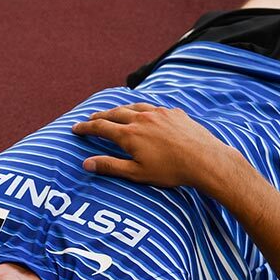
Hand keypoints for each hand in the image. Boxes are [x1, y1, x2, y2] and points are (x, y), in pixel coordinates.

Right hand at [71, 103, 228, 187]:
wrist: (204, 159)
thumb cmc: (171, 171)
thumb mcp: (136, 173)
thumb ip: (110, 166)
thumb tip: (86, 163)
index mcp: (129, 134)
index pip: (101, 127)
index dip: (86, 127)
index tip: (75, 128)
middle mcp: (141, 118)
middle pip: (114, 113)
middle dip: (100, 116)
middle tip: (91, 118)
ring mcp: (159, 113)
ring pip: (133, 106)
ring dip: (120, 109)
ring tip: (114, 112)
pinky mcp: (174, 113)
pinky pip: (152, 107)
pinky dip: (142, 109)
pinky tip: (144, 113)